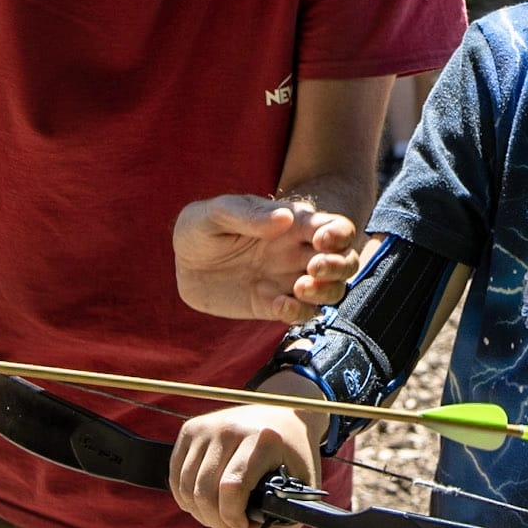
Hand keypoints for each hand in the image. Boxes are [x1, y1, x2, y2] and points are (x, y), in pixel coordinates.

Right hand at [168, 399, 324, 527]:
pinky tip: (204, 502)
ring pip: (186, 486)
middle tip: (229, 526)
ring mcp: (207, 427)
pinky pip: (176, 475)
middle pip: (205, 490)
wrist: (283, 413)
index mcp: (262, 440)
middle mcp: (230, 429)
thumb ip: (281, 527)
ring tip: (218, 516)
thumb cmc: (293, 456)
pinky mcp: (191, 429)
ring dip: (199, 512)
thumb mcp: (303, 489)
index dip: (232, 516)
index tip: (243, 525)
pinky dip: (186, 497)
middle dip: (215, 520)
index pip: (232, 486)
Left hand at [173, 194, 362, 322]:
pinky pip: (301, 314)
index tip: (321, 241)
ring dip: (326, 292)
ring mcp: (289, 280)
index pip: (336, 228)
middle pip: (345, 261)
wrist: (182, 264)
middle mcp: (298, 253)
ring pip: (332, 290)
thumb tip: (284, 218)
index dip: (340, 234)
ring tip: (299, 288)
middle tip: (314, 268)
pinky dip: (299, 312)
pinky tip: (279, 305)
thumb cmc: (200, 228)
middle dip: (341, 266)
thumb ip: (248, 215)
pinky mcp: (273, 305)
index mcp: (293, 225)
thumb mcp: (216, 214)